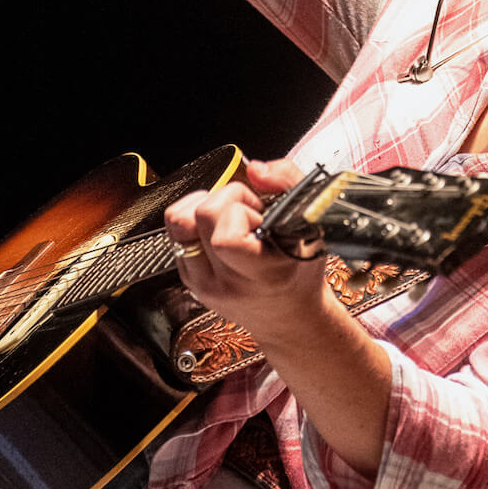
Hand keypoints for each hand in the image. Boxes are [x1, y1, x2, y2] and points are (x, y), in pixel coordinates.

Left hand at [163, 158, 322, 336]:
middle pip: (198, 217)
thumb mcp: (312, 224)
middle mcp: (227, 282)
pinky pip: (175, 234)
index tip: (261, 215)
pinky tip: (218, 230)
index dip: (241, 209)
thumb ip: (288, 183)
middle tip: (248, 213)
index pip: (225, 236)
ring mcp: (203, 284)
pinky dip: (195, 222)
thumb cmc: (301, 271)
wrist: (289, 319)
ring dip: (203, 209)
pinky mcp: (188, 281)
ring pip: (178, 223)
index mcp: (262, 274)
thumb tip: (254, 169)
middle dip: (226, 200)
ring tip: (229, 219)